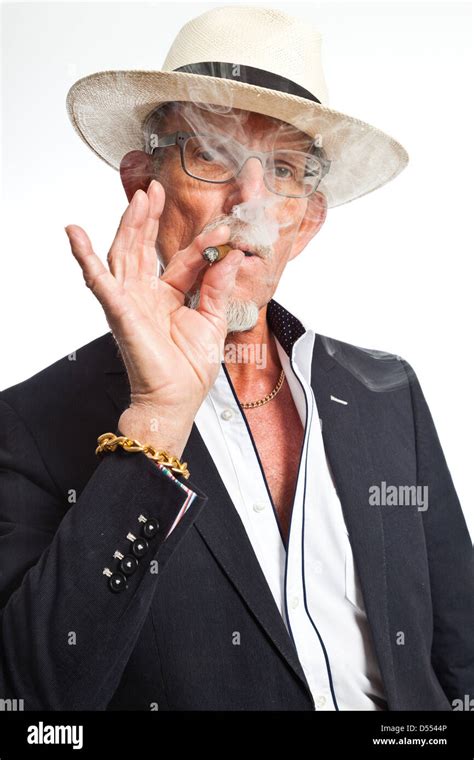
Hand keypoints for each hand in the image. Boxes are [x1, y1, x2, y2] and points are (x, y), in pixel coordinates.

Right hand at [65, 180, 243, 454]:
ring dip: (128, 225)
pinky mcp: (119, 310)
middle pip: (144, 248)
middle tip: (155, 189)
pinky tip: (75, 234)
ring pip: (124, 254)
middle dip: (149, 218)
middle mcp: (146, 295)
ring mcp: (130, 301)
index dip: (199, 242)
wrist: (176, 399)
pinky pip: (98, 280)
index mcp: (169, 297)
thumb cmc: (189, 370)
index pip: (182, 260)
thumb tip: (232, 256)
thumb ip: (219, 287)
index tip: (221, 227)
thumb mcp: (214, 320)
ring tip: (138, 198)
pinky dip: (84, 257)